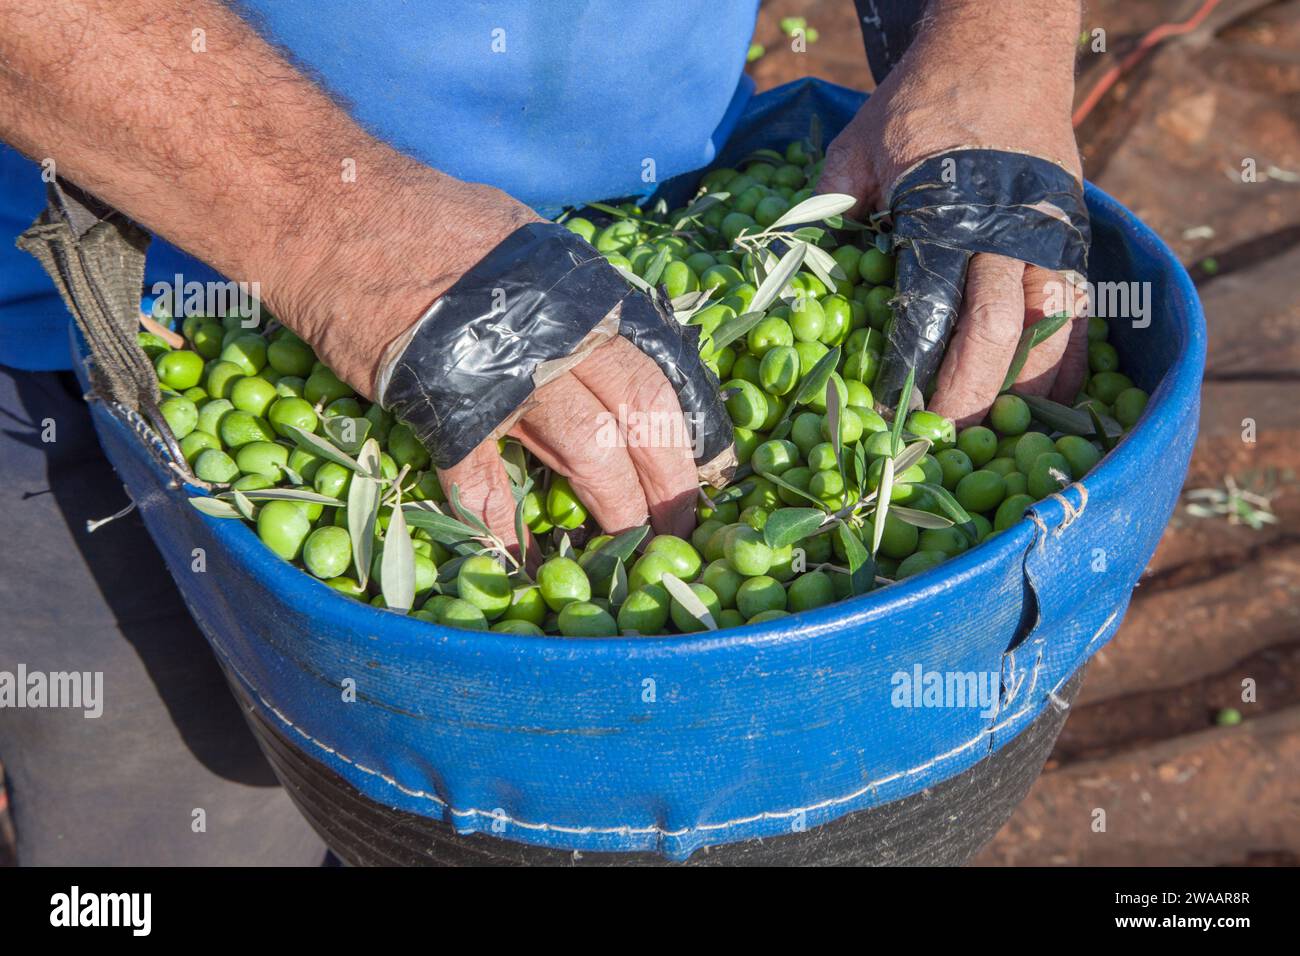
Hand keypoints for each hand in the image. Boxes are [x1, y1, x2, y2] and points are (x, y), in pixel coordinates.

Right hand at [0, 0, 703, 556]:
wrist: (334, 207)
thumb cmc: (434, 217)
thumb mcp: (531, 239)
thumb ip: (575, 294)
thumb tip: (615, 333)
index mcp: (584, 294)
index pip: (658, 375)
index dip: (687, 435)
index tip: (707, 477)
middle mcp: (558, 331)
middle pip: (636, 419)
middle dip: (665, 482)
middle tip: (676, 529)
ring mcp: (501, 369)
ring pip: (583, 450)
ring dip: (609, 505)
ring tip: (622, 546)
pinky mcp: (438, 399)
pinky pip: (479, 473)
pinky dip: (497, 519)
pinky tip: (515, 552)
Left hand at [817, 0, 1088, 425]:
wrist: (1005, 41)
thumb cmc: (923, 96)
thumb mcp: (859, 143)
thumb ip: (830, 205)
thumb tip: (798, 262)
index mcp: (946, 211)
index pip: (929, 309)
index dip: (912, 370)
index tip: (889, 414)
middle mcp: (1006, 228)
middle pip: (998, 331)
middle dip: (971, 396)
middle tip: (943, 444)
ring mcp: (1049, 230)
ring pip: (1054, 328)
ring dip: (1030, 389)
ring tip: (1005, 438)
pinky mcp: (1074, 232)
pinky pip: (1082, 308)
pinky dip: (1071, 358)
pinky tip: (1058, 400)